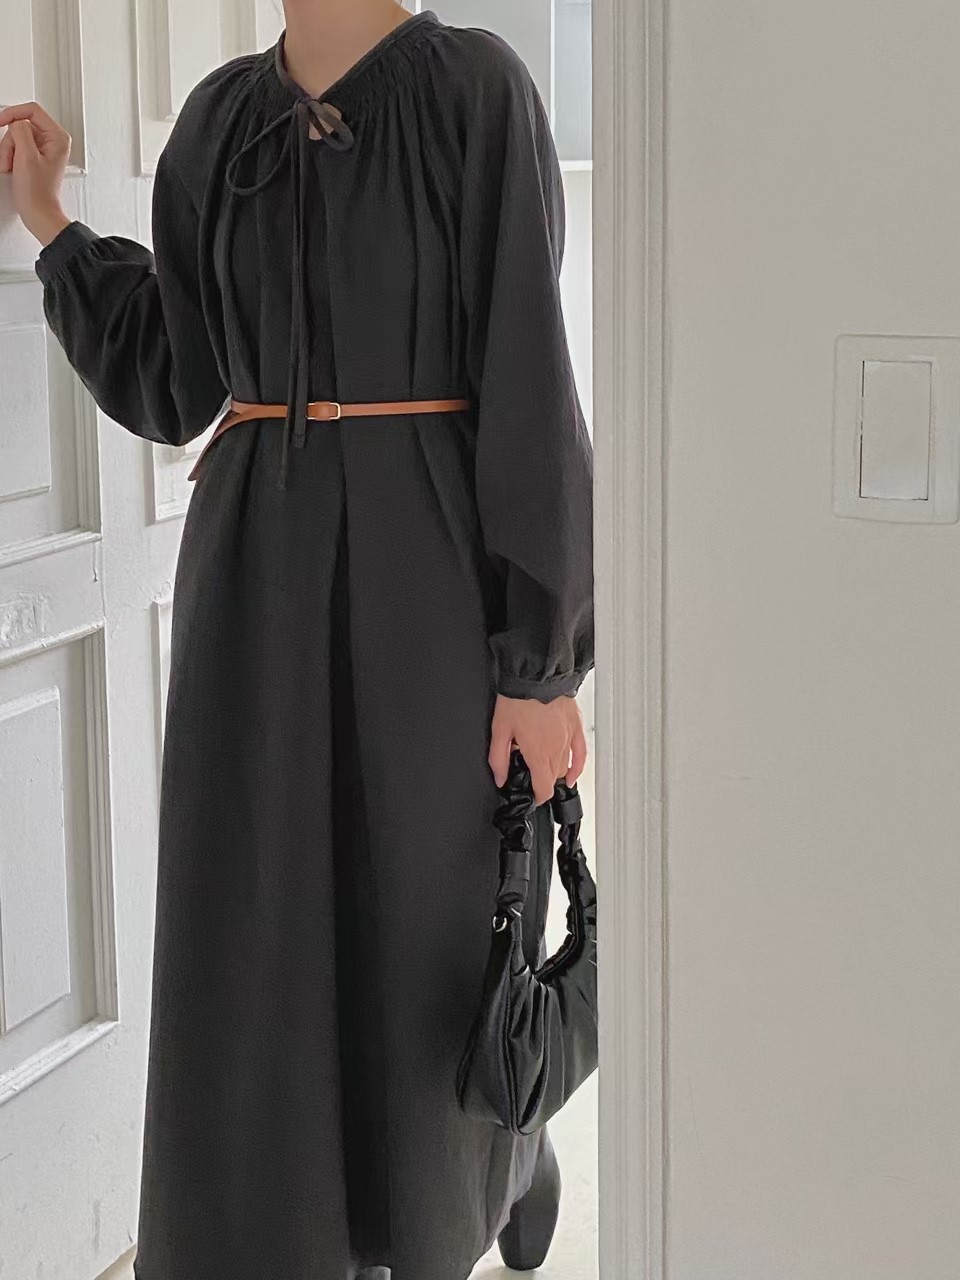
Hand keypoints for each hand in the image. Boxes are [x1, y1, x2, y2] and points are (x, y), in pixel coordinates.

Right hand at [0, 101, 71, 244]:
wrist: (38, 213)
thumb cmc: (38, 193)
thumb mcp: (26, 156)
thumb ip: (21, 131)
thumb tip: (16, 122)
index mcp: (58, 137)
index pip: (32, 110)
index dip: (12, 113)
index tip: (0, 122)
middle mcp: (54, 141)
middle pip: (22, 124)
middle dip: (10, 141)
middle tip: (10, 159)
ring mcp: (45, 149)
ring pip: (16, 136)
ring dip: (9, 151)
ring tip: (12, 167)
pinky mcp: (36, 156)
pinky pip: (17, 146)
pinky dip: (11, 156)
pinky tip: (13, 168)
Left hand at [488, 693, 587, 806]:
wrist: (537, 675)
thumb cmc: (518, 698)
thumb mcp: (499, 730)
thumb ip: (498, 759)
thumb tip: (500, 778)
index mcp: (538, 753)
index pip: (544, 788)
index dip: (537, 797)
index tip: (532, 796)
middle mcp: (556, 749)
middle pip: (553, 779)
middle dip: (543, 783)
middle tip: (531, 778)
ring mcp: (568, 739)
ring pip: (565, 768)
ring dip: (555, 773)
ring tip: (544, 771)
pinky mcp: (576, 727)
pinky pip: (581, 754)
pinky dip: (577, 767)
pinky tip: (572, 774)